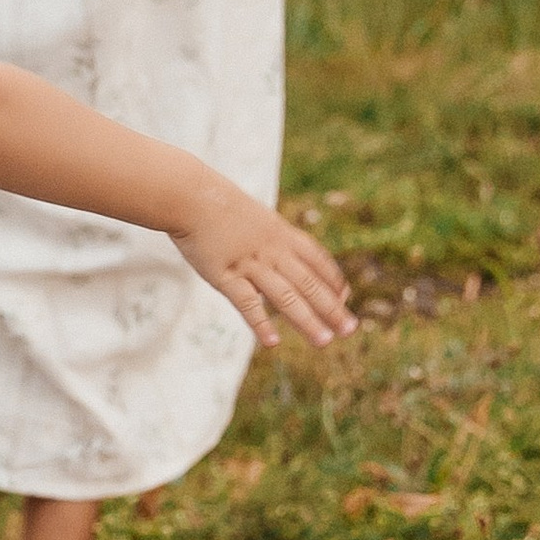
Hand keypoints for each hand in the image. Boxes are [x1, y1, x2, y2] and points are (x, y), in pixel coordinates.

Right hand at [170, 187, 355, 350]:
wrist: (190, 195)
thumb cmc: (219, 206)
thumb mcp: (255, 217)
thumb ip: (272, 237)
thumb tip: (282, 256)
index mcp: (282, 235)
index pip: (317, 260)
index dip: (333, 280)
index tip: (346, 298)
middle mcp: (273, 251)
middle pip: (308, 283)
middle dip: (332, 308)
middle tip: (350, 329)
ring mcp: (250, 264)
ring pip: (285, 296)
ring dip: (306, 320)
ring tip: (324, 341)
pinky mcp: (225, 275)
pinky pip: (247, 302)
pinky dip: (260, 323)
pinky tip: (272, 343)